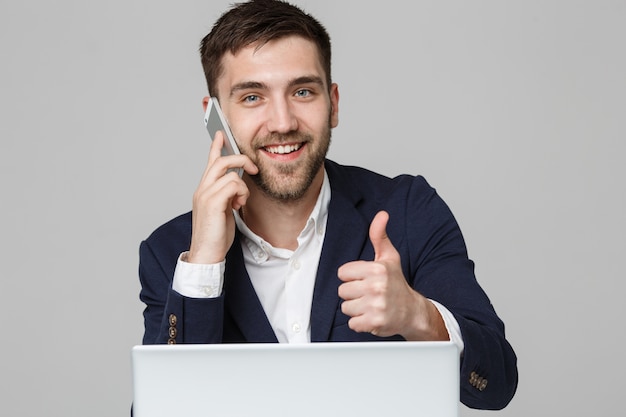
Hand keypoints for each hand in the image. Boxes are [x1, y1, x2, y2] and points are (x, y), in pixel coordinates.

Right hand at [187, 131, 257, 263]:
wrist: (206, 254)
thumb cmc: (215, 236)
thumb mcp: (223, 211)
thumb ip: (227, 196)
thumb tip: (238, 188)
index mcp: (204, 190)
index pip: (210, 162)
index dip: (216, 146)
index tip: (221, 134)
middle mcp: (202, 189)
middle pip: (221, 161)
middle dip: (241, 159)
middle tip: (253, 168)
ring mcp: (205, 195)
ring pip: (230, 173)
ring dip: (242, 186)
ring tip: (241, 201)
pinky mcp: (212, 202)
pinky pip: (232, 184)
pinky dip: (241, 193)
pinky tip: (238, 206)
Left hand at [337, 211, 447, 339]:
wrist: (412, 311)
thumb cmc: (397, 283)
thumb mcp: (389, 257)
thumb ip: (379, 236)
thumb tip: (381, 214)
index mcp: (377, 269)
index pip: (343, 273)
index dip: (352, 277)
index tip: (364, 280)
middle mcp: (376, 286)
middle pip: (342, 291)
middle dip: (353, 294)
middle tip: (368, 294)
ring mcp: (375, 305)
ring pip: (345, 307)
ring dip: (356, 309)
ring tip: (370, 305)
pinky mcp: (374, 322)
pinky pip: (352, 323)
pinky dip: (359, 323)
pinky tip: (371, 316)